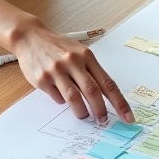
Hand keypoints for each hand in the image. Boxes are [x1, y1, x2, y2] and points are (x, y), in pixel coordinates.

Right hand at [13, 26, 133, 125]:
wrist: (30, 37)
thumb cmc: (58, 46)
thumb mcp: (78, 52)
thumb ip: (91, 71)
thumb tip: (105, 97)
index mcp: (86, 56)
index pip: (108, 83)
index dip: (119, 102)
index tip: (128, 117)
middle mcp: (73, 62)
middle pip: (92, 92)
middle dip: (100, 110)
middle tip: (103, 121)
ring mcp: (56, 70)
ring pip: (74, 98)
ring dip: (81, 112)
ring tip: (84, 115)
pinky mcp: (42, 79)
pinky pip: (56, 97)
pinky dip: (61, 101)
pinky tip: (60, 96)